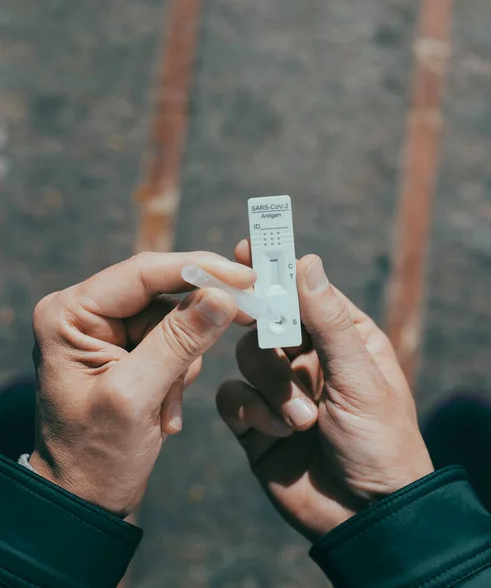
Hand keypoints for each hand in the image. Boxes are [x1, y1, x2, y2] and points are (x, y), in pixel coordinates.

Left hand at [30, 251, 255, 516]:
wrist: (85, 498)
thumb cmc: (95, 455)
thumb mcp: (137, 396)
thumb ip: (179, 342)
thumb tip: (223, 296)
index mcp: (70, 314)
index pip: (143, 272)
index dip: (198, 269)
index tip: (244, 277)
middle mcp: (86, 313)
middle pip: (162, 294)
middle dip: (193, 328)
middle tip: (244, 323)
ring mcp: (108, 331)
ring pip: (174, 320)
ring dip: (183, 364)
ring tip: (165, 408)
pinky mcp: (128, 350)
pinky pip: (173, 343)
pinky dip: (179, 377)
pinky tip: (164, 411)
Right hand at [216, 241, 432, 540]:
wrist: (364, 517)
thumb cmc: (380, 442)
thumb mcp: (359, 377)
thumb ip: (328, 321)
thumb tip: (306, 261)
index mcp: (342, 339)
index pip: (303, 292)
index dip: (276, 271)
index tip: (248, 249)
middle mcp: (307, 358)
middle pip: (266, 321)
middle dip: (268, 336)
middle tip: (257, 325)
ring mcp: (278, 389)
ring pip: (246, 358)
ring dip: (271, 387)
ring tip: (300, 419)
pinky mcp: (255, 420)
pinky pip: (231, 396)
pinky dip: (250, 410)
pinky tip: (275, 431)